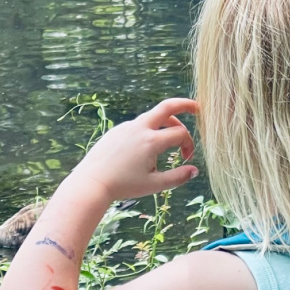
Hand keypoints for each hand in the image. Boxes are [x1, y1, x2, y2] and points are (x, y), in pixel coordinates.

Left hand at [71, 97, 198, 203]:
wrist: (92, 182)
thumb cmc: (123, 185)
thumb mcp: (154, 185)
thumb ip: (177, 177)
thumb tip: (195, 171)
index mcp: (151, 141)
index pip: (180, 133)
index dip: (188, 144)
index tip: (187, 158)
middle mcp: (140, 128)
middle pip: (168, 106)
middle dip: (185, 104)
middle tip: (197, 107)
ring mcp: (127, 127)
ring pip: (152, 116)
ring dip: (166, 122)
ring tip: (172, 132)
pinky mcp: (117, 130)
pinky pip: (138, 125)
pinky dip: (148, 130)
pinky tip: (145, 147)